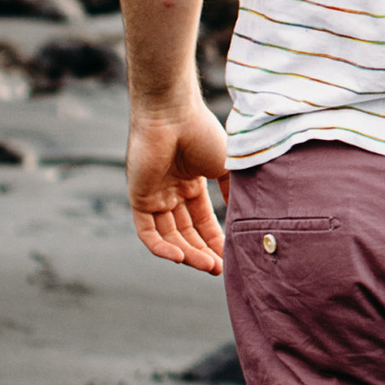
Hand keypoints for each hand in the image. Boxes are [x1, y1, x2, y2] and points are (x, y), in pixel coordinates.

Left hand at [127, 96, 229, 272]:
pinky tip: (181, 257)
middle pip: (186, 233)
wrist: (173, 114)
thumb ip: (234, 192)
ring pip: (169, 236)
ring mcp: (154, 196)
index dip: (215, 241)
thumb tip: (246, 218)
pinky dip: (161, 248)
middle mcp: (171, 192)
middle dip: (203, 252)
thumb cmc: (203, 133)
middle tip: (220, 270)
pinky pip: (147, 232)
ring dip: (187, 253)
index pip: (202, 221)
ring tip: (208, 266)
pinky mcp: (138, 198)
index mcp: (190, 184)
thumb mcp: (227, 167)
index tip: (231, 258)